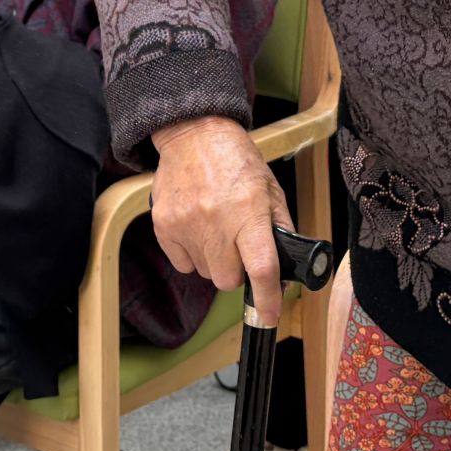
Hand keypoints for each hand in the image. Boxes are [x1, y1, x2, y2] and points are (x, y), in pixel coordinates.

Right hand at [149, 115, 290, 326]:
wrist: (194, 134)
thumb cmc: (236, 161)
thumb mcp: (271, 190)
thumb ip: (281, 230)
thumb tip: (286, 270)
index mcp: (248, 212)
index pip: (261, 268)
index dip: (268, 299)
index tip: (268, 316)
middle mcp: (216, 221)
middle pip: (228, 280)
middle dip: (237, 272)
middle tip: (238, 247)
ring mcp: (186, 225)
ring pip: (206, 274)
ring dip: (215, 261)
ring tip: (216, 229)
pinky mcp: (164, 226)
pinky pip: (183, 264)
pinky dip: (193, 254)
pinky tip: (197, 228)